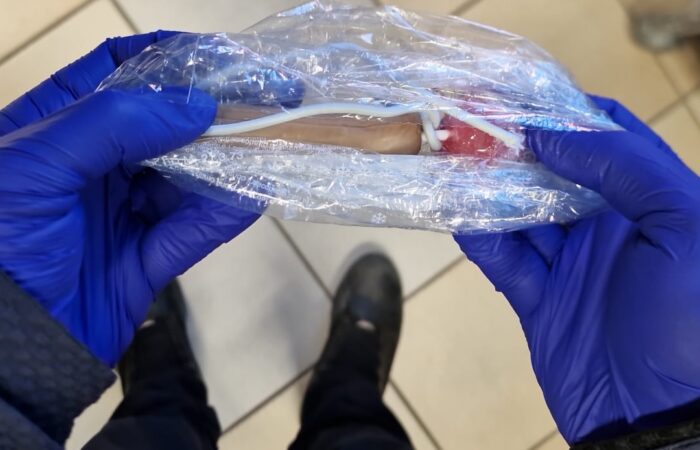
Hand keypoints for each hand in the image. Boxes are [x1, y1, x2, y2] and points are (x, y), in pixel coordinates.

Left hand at [0, 32, 258, 365]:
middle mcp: (92, 166)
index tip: (215, 57)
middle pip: (161, 125)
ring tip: (268, 141)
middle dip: (211, 111)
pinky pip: (193, 231)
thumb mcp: (37, 165)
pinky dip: (225, 212)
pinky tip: (256, 191)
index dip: (166, 59)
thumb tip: (195, 105)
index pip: (113, 74)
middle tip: (264, 98)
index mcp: (54, 129)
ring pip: (185, 177)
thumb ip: (113, 124)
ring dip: (226, 161)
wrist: (1, 347)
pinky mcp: (146, 260)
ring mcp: (121, 213)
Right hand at [454, 97, 699, 443]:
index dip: (566, 113)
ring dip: (489, 187)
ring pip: (522, 212)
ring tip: (454, 159)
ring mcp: (573, 264)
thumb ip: (625, 168)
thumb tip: (552, 135)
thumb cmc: (690, 317)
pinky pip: (504, 261)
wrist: (661, 417)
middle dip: (515, 146)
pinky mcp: (540, 300)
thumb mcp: (686, 226)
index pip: (608, 138)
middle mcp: (611, 226)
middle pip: (555, 171)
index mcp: (651, 202)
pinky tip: (458, 214)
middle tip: (470, 123)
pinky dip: (481, 237)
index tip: (522, 98)